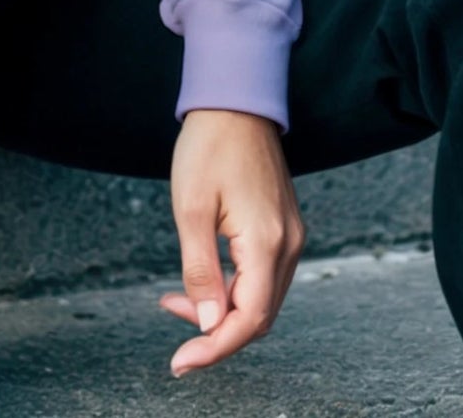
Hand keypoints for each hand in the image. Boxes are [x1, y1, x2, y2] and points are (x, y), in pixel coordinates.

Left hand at [159, 109, 306, 377]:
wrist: (236, 99)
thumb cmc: (208, 145)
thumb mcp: (189, 208)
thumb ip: (201, 271)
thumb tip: (210, 325)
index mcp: (266, 242)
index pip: (249, 320)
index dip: (215, 348)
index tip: (181, 362)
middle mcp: (288, 244)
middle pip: (260, 316)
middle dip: (216, 330)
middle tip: (171, 321)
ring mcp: (291, 235)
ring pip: (263, 298)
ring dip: (224, 310)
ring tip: (178, 299)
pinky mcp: (284, 226)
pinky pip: (265, 275)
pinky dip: (236, 288)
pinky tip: (206, 280)